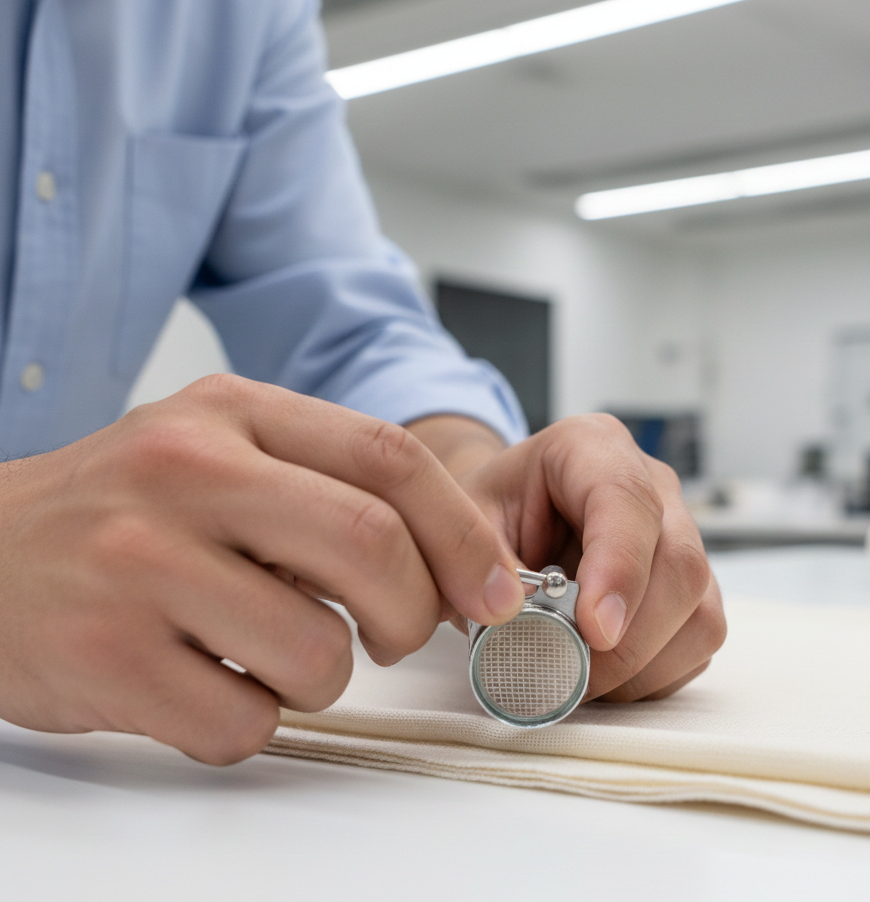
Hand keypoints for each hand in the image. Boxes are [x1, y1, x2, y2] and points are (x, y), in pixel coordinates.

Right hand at [0, 375, 522, 762]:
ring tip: (267, 652)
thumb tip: (456, 564)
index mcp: (231, 412)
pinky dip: (252, 720)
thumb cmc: (122, 511)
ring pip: (317, 653)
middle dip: (414, 612)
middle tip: (398, 635)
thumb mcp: (220, 451)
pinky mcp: (107, 656)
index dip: (463, 533)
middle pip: (371, 547)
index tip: (495, 590)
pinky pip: (244, 722)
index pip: (389, 459)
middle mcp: (185, 473)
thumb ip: (330, 486)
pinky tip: (208, 682)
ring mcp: (139, 563)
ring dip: (321, 677)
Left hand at [409, 414, 725, 701]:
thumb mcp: (459, 524)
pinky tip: (605, 676)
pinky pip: (698, 639)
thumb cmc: (484, 517)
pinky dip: (654, 673)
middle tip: (571, 676)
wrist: (502, 523)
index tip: (595, 630)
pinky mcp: (690, 585)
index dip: (619, 569)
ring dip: (643, 663)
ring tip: (580, 679)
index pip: (626, 499)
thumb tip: (525, 618)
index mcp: (590, 447)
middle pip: (679, 563)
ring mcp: (680, 533)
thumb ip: (481, 561)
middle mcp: (651, 484)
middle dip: (629, 638)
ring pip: (699, 608)